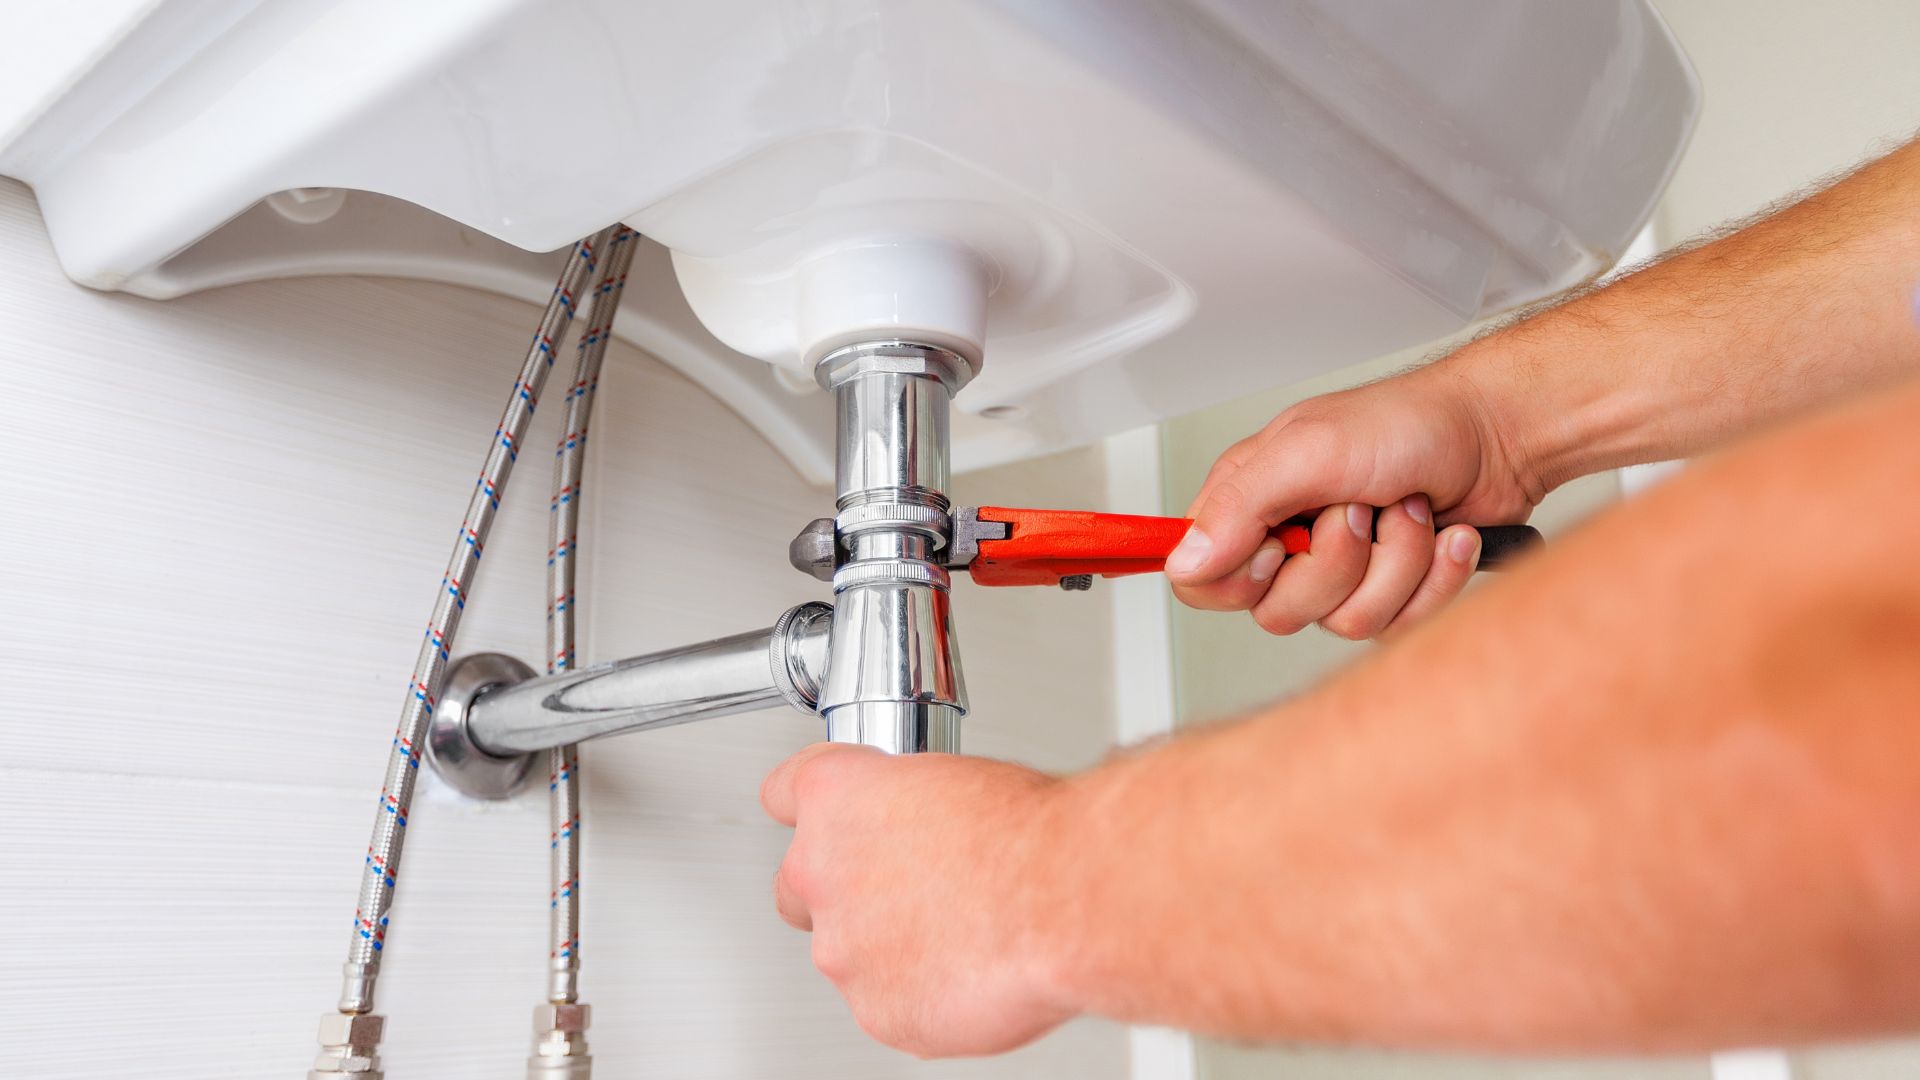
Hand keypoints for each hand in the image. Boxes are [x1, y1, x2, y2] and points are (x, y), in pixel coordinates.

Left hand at [761, 744, 1076, 1057]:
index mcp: (835, 797)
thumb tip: (920, 825)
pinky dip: (923, 994)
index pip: (784, 793)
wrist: (1064, 899)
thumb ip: (910, 808)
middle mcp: (820, 872)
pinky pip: (888, 1004)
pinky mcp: (878, 1011)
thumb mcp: (958, 779)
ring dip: (889, 946)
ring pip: (846, 952)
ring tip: (963, 932)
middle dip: (840, 890)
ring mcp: (843, 950)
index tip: (833, 818)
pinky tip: (971, 970)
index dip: (818, 810)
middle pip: (797, 885)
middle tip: (905, 889)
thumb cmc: (1027, 833)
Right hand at [1166, 361, 1537, 637]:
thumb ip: (1239, 506)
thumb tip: (1186, 560)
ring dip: (1396, 564)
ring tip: (1408, 512)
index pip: (1200, 580)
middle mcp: (1289, 538)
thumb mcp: (1309, 450)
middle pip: (1277, 613)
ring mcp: (1341, 571)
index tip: (1279, 545)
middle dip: (1337, 565)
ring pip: (1344, 623)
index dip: (1238, 580)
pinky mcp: (1390, 591)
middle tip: (1359, 510)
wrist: (1499, 436)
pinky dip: (1433, 578)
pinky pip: (1397, 625)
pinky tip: (1443, 536)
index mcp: (1251, 500)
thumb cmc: (1409, 424)